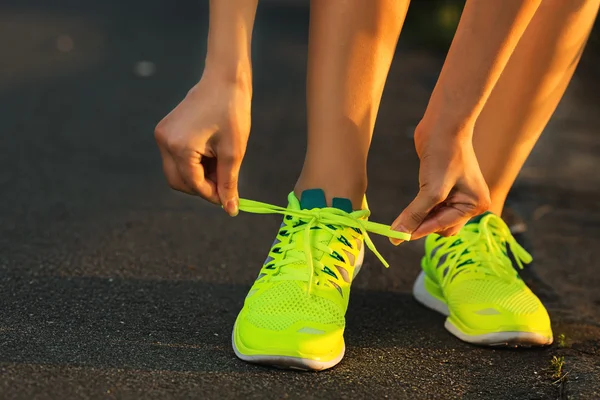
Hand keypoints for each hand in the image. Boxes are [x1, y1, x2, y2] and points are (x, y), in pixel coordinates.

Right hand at [154, 76, 250, 215]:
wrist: (224, 79)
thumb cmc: (232, 111)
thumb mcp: (233, 151)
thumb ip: (229, 182)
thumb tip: (230, 209)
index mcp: (179, 146)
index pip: (193, 184)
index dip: (212, 195)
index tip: (230, 199)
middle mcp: (165, 141)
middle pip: (179, 182)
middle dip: (202, 188)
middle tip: (224, 183)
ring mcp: (163, 135)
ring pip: (177, 172)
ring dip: (198, 176)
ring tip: (220, 163)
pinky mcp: (166, 131)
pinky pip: (177, 158)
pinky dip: (193, 163)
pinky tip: (212, 154)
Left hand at [391, 122, 490, 242]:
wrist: (443, 124)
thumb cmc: (444, 154)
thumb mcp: (431, 189)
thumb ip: (415, 214)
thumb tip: (397, 235)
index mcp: (475, 204)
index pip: (443, 226)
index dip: (419, 231)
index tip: (396, 238)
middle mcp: (470, 202)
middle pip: (441, 226)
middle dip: (421, 226)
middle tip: (398, 228)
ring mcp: (458, 194)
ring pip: (435, 217)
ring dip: (420, 218)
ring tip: (403, 217)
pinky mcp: (445, 186)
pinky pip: (432, 206)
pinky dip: (420, 209)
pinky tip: (409, 208)